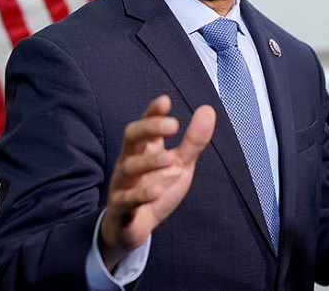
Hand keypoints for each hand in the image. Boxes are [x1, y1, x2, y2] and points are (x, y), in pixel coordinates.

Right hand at [100, 95, 214, 269]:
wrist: (131, 228)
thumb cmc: (156, 188)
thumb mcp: (180, 164)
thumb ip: (193, 140)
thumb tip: (207, 109)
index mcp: (144, 148)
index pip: (144, 123)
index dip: (152, 112)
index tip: (165, 101)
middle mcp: (129, 161)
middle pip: (131, 137)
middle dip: (149, 128)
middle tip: (172, 125)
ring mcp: (123, 184)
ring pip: (129, 168)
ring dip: (149, 162)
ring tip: (169, 159)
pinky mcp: (121, 209)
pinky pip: (127, 200)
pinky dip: (140, 195)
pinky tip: (156, 192)